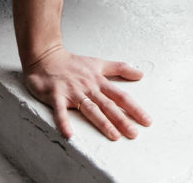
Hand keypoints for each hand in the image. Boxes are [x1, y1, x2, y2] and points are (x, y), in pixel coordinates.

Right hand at [23, 45, 150, 140]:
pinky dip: (63, 122)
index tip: (147, 121)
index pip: (120, 96)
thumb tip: (140, 73)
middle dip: (121, 119)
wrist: (46, 56)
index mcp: (98, 81)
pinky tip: (68, 134)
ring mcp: (72, 91)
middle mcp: (88, 87)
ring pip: (89, 108)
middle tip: (134, 134)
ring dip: (102, 122)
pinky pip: (60, 111)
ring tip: (113, 136)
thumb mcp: (98, 63)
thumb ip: (119, 68)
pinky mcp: (56, 95)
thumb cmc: (72, 63)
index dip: (134, 108)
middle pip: (107, 104)